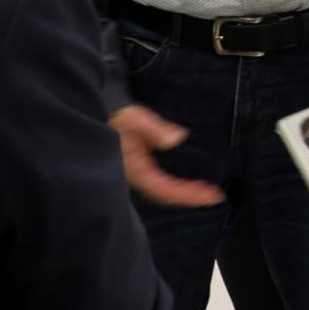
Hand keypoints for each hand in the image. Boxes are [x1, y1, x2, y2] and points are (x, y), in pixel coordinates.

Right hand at [108, 105, 224, 207]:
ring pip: (161, 189)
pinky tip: (186, 182)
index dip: (189, 195)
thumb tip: (178, 137)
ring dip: (183, 192)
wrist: (92, 112)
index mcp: (135, 169)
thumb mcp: (132, 118)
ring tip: (206, 191)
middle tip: (216, 196)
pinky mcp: (136, 165)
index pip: (166, 189)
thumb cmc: (111, 115)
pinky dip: (174, 184)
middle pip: (165, 193)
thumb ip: (153, 129)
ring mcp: (134, 172)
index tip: (213, 196)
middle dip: (190, 196)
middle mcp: (135, 176)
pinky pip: (157, 180)